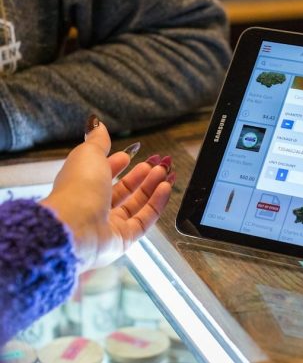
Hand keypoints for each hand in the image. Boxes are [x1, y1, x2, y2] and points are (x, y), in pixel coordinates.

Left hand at [41, 119, 172, 270]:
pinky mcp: (123, 239)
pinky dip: (157, 203)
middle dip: (143, 175)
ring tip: (167, 172)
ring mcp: (109, 224)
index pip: (103, 174)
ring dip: (153, 186)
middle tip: (160, 163)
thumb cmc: (77, 189)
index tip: (134, 154)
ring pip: (136, 204)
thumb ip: (98, 141)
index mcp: (82, 186)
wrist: (74, 227)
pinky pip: (144, 220)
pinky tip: (166, 187)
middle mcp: (95, 206)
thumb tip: (96, 123)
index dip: (119, 164)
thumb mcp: (88, 155)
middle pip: (124, 190)